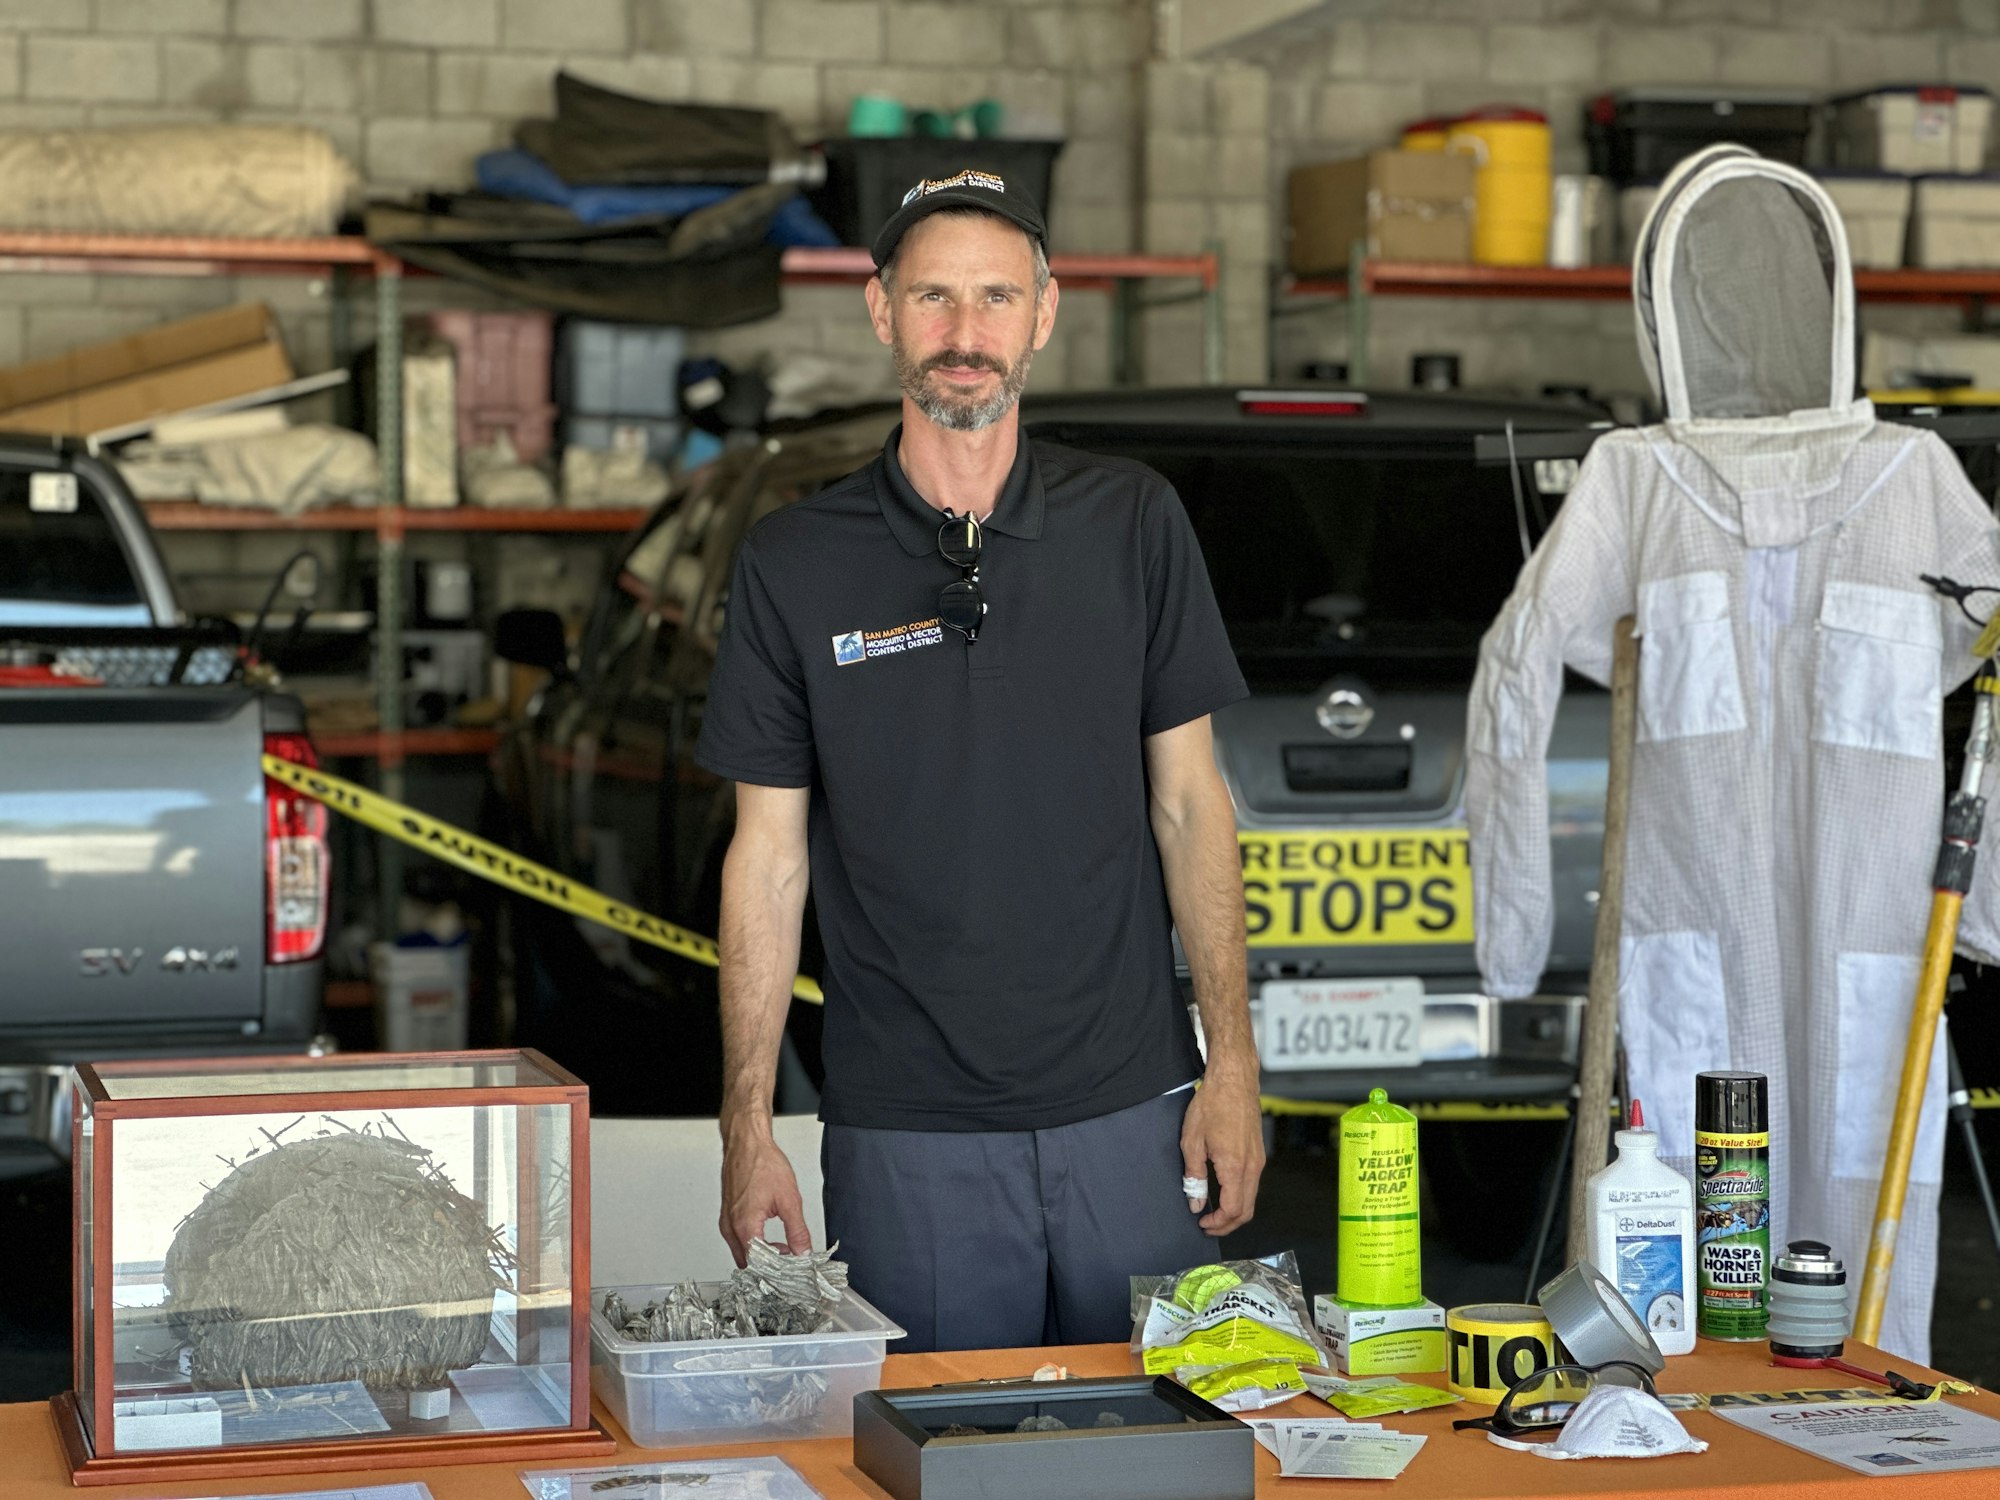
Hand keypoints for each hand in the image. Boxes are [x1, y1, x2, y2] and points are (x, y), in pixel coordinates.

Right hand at [719, 1124, 811, 1265]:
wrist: (746, 1143)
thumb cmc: (762, 1162)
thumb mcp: (789, 1200)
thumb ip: (797, 1231)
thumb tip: (804, 1252)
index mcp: (745, 1226)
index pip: (759, 1265)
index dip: (778, 1272)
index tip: (794, 1271)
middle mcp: (731, 1227)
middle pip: (748, 1264)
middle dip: (771, 1267)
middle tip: (792, 1263)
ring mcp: (727, 1222)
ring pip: (743, 1254)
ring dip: (763, 1256)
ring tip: (785, 1249)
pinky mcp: (728, 1216)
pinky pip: (739, 1241)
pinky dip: (755, 1245)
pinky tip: (771, 1239)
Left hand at [1180, 1070, 1264, 1235]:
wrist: (1234, 1081)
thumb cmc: (1213, 1105)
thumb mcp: (1192, 1141)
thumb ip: (1194, 1176)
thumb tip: (1196, 1202)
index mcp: (1235, 1167)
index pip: (1232, 1210)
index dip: (1218, 1223)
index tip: (1203, 1224)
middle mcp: (1252, 1167)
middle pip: (1246, 1211)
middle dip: (1227, 1224)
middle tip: (1208, 1225)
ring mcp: (1258, 1160)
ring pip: (1251, 1199)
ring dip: (1234, 1211)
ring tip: (1214, 1212)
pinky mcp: (1258, 1154)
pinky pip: (1252, 1184)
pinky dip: (1240, 1196)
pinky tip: (1224, 1192)